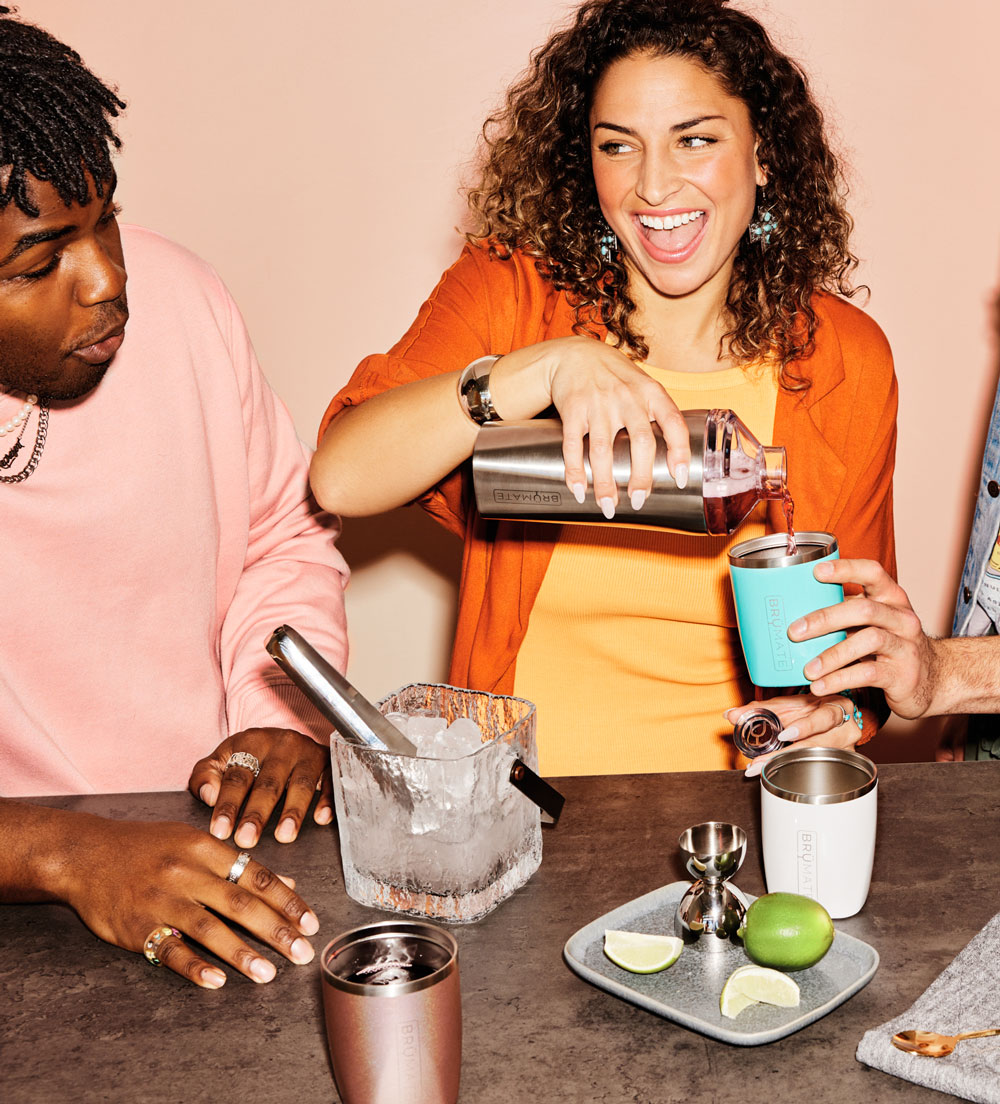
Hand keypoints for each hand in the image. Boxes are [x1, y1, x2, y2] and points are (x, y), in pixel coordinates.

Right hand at [57, 813, 318, 987]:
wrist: (85, 854)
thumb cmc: (146, 847)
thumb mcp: (193, 842)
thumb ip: (238, 865)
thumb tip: (286, 882)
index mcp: (205, 847)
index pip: (256, 875)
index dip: (287, 900)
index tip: (311, 922)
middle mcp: (186, 871)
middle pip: (240, 902)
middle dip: (276, 929)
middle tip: (302, 952)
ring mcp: (161, 899)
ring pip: (209, 928)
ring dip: (242, 953)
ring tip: (268, 973)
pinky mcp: (137, 926)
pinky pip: (169, 948)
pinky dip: (193, 965)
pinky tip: (216, 980)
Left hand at [189, 728, 332, 848]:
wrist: (285, 739)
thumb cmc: (248, 757)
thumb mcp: (222, 759)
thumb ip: (205, 776)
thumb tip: (208, 796)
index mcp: (251, 742)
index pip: (238, 776)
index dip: (228, 804)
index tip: (220, 831)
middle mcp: (282, 744)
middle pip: (269, 782)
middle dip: (257, 813)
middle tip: (247, 840)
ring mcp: (307, 752)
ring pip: (301, 783)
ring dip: (293, 811)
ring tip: (284, 836)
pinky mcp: (328, 761)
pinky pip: (331, 780)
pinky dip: (327, 799)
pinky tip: (321, 818)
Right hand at [541, 337, 690, 514]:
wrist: (575, 354)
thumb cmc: (615, 377)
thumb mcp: (643, 386)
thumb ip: (656, 416)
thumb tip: (670, 460)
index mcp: (651, 392)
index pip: (674, 423)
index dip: (680, 453)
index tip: (679, 479)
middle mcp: (627, 397)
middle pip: (640, 442)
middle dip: (640, 477)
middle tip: (638, 501)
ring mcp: (598, 403)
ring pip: (603, 450)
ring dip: (605, 483)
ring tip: (608, 506)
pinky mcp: (573, 409)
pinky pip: (573, 445)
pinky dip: (575, 471)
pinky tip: (579, 490)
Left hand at [725, 693, 862, 776]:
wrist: (826, 715)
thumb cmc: (808, 708)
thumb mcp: (786, 705)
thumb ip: (757, 709)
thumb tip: (730, 714)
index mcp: (837, 706)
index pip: (825, 718)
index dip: (806, 727)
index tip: (784, 734)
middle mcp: (846, 729)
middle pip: (818, 745)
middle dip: (786, 755)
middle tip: (760, 762)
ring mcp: (845, 749)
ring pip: (817, 761)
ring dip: (786, 765)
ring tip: (760, 768)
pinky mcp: (840, 763)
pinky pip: (818, 770)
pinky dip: (795, 772)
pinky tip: (776, 775)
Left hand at [787, 558, 933, 719]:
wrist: (933, 680)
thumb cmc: (892, 645)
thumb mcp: (874, 622)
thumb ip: (846, 612)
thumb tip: (797, 609)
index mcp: (892, 598)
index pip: (872, 573)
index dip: (846, 569)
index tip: (816, 571)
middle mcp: (902, 618)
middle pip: (864, 609)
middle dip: (825, 619)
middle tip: (794, 632)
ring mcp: (905, 646)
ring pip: (868, 640)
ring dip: (832, 655)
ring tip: (807, 669)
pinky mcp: (903, 674)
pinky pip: (868, 673)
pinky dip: (840, 679)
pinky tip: (820, 686)